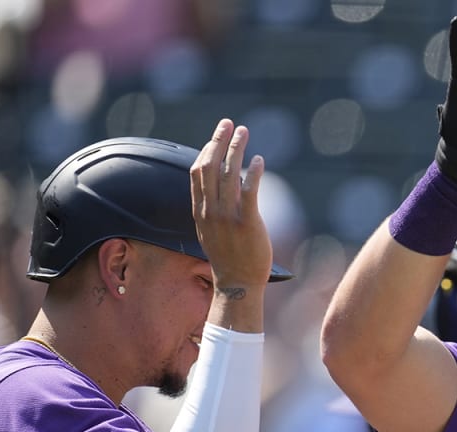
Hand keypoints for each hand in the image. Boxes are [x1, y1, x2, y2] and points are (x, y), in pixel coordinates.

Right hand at [190, 118, 273, 290]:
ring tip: (244, 132)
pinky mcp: (247, 223)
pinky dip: (252, 172)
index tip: (218, 136)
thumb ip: (212, 208)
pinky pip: (248, 191)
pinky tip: (259, 160)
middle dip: (218, 141)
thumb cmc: (229, 257)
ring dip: (236, 149)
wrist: (238, 284)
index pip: (197, 173)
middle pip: (209, 166)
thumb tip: (223, 186)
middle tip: (229, 123)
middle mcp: (210, 211)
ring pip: (227, 173)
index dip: (206, 150)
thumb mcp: (212, 231)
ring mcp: (227, 216)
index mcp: (200, 211)